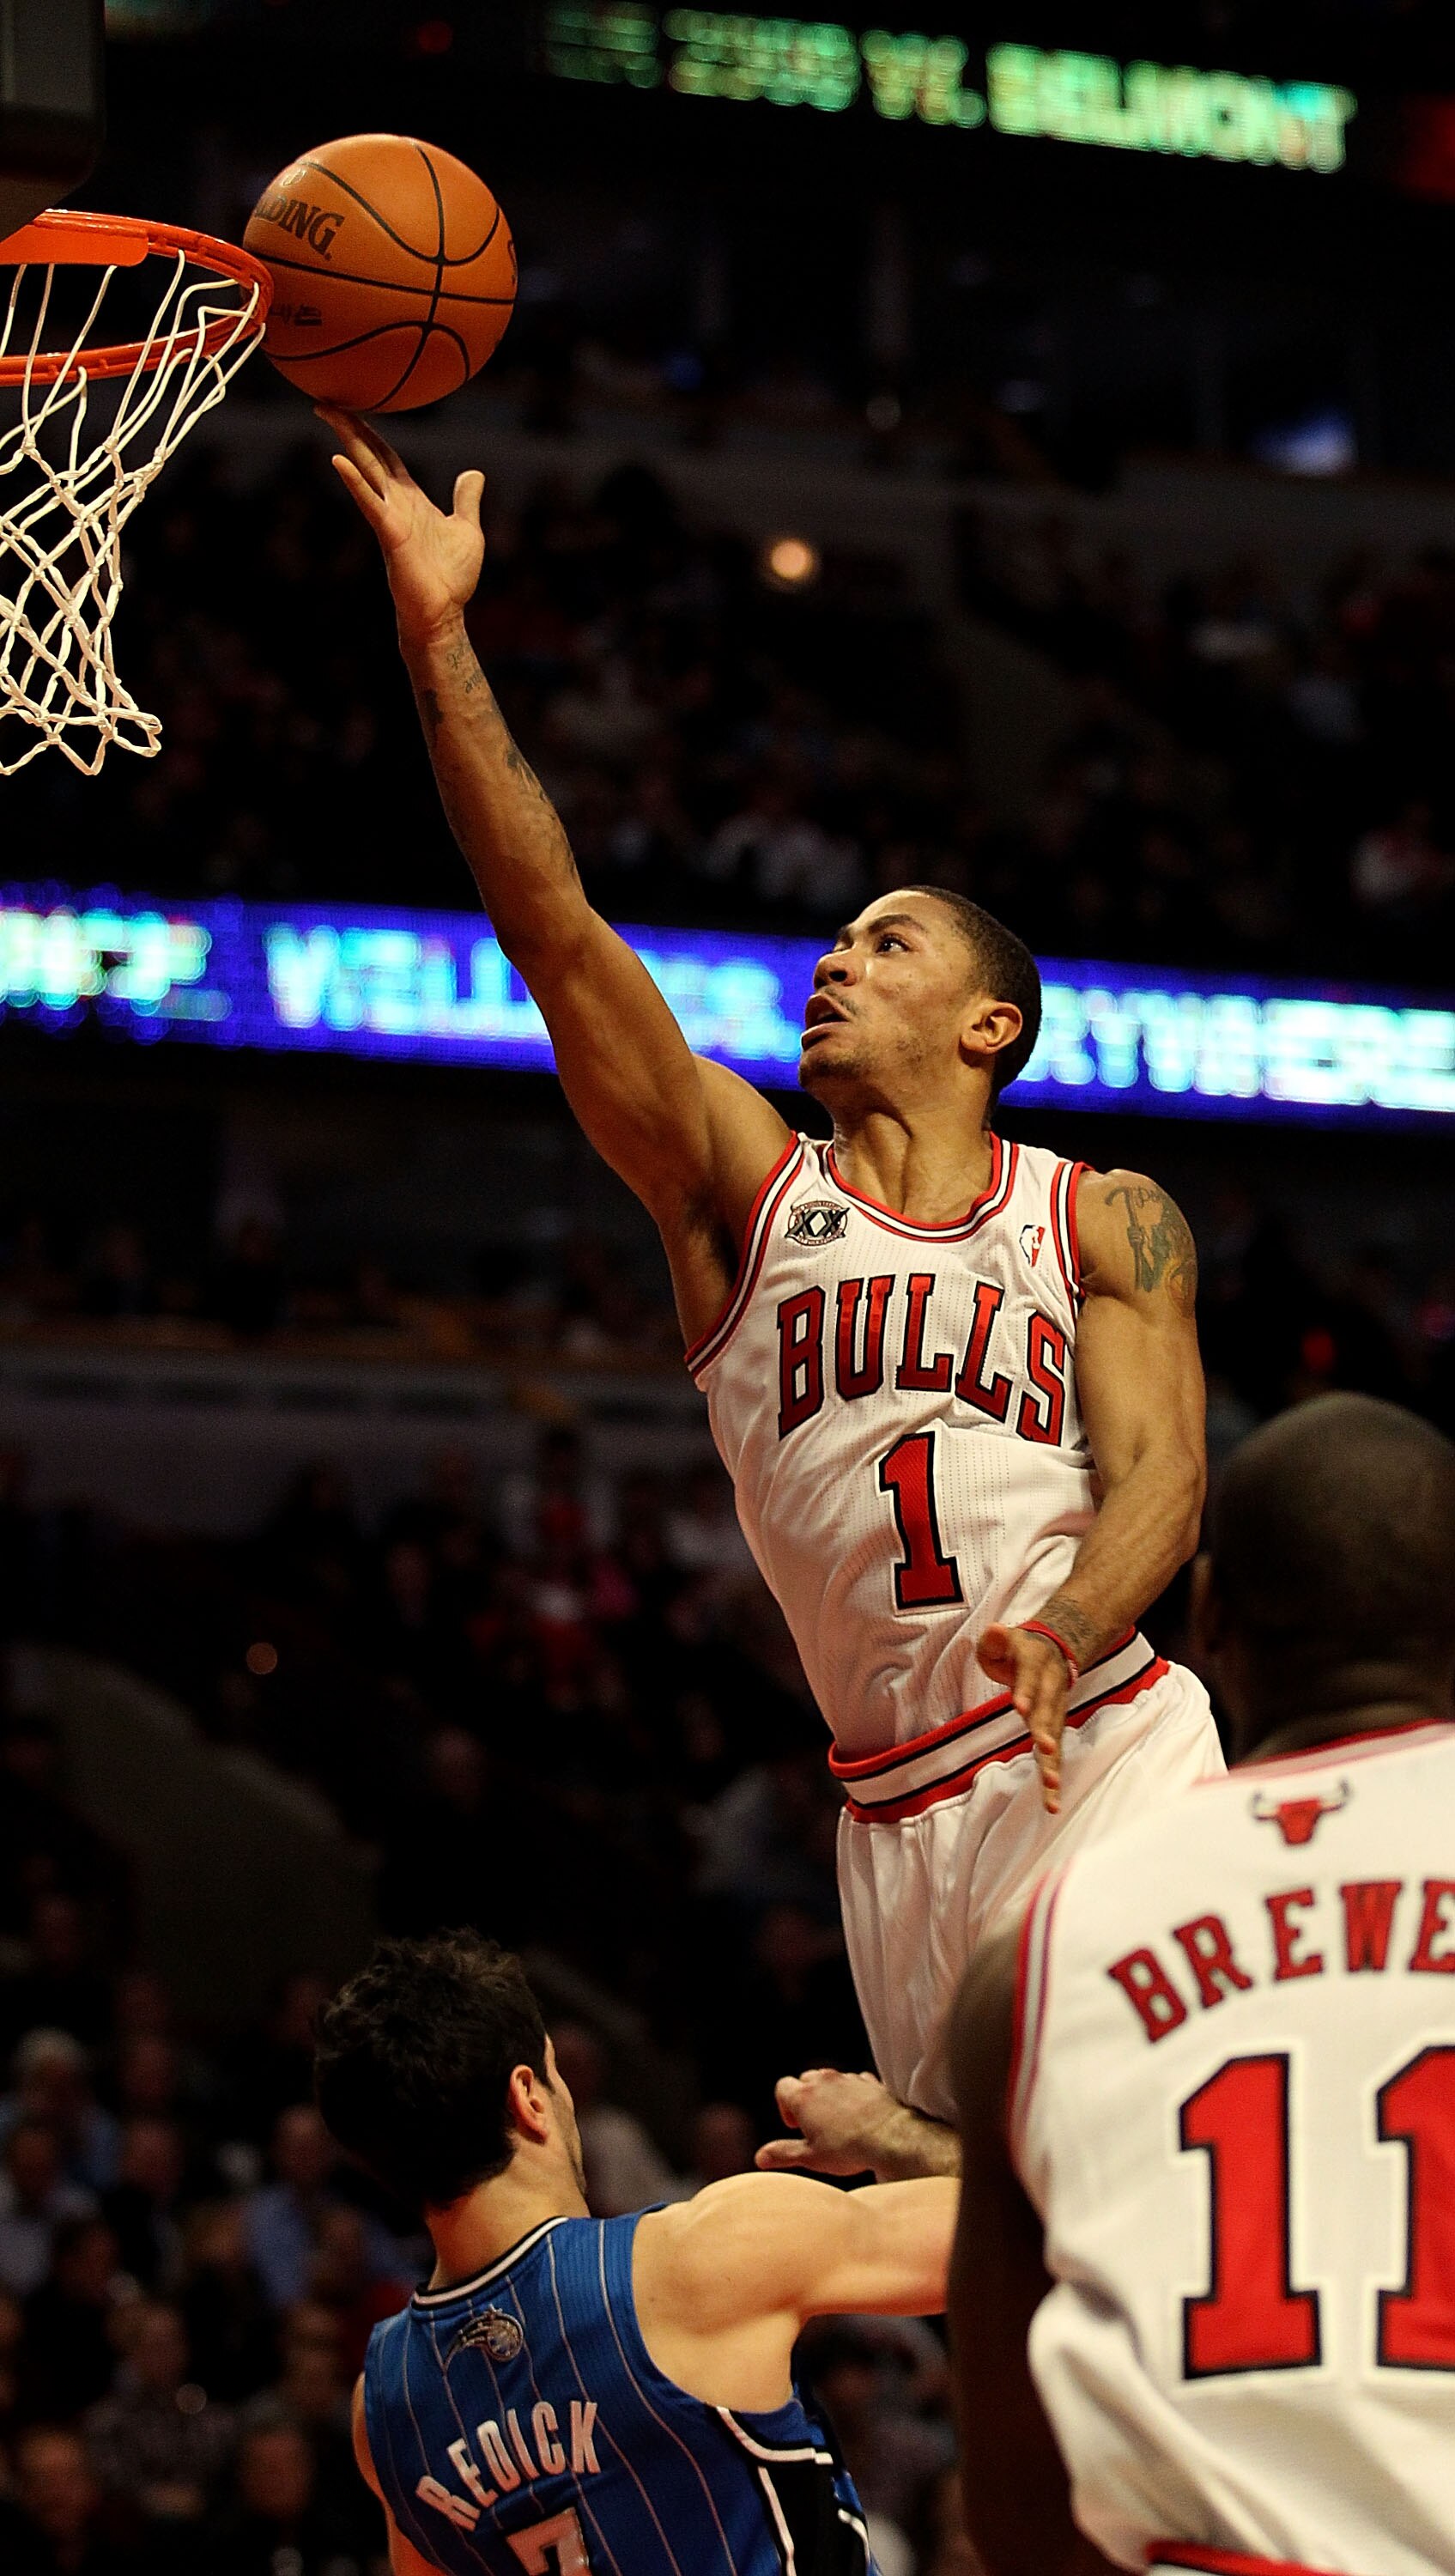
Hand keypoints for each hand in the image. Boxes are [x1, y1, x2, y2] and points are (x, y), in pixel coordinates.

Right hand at [317, 405, 484, 643]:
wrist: (445, 613)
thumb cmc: (452, 578)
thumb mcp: (467, 529)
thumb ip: (466, 500)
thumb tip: (472, 473)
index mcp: (410, 498)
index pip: (385, 456)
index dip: (369, 432)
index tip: (351, 408)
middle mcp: (395, 503)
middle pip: (367, 455)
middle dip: (348, 426)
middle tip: (322, 402)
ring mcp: (389, 516)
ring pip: (365, 469)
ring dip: (346, 440)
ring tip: (326, 413)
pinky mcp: (390, 533)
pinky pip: (369, 502)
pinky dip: (354, 481)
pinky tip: (338, 460)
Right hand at [756, 2068, 897, 2176]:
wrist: (891, 2138)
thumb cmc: (848, 2149)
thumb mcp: (810, 2158)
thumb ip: (782, 2154)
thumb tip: (761, 2157)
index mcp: (803, 2097)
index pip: (782, 2087)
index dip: (784, 2106)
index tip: (796, 2125)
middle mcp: (824, 2081)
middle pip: (805, 2079)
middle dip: (806, 2099)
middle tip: (816, 2125)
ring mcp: (848, 2078)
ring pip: (830, 2079)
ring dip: (830, 2095)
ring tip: (839, 2122)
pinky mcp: (870, 2081)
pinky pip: (855, 2082)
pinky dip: (853, 2094)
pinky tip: (860, 2115)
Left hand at [977, 1622, 1071, 1814]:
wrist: (1054, 1652)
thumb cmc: (1018, 1650)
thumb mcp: (1004, 1639)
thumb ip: (996, 1639)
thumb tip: (993, 1630)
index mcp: (1036, 1666)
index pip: (1031, 1679)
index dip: (1027, 1691)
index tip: (1020, 1706)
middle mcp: (1051, 1692)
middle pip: (1049, 1713)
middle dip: (1046, 1730)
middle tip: (1043, 1747)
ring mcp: (1055, 1714)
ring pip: (1056, 1740)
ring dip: (1053, 1762)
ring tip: (1052, 1787)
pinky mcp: (1053, 1732)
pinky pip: (1054, 1757)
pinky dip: (1053, 1779)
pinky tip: (1052, 1805)